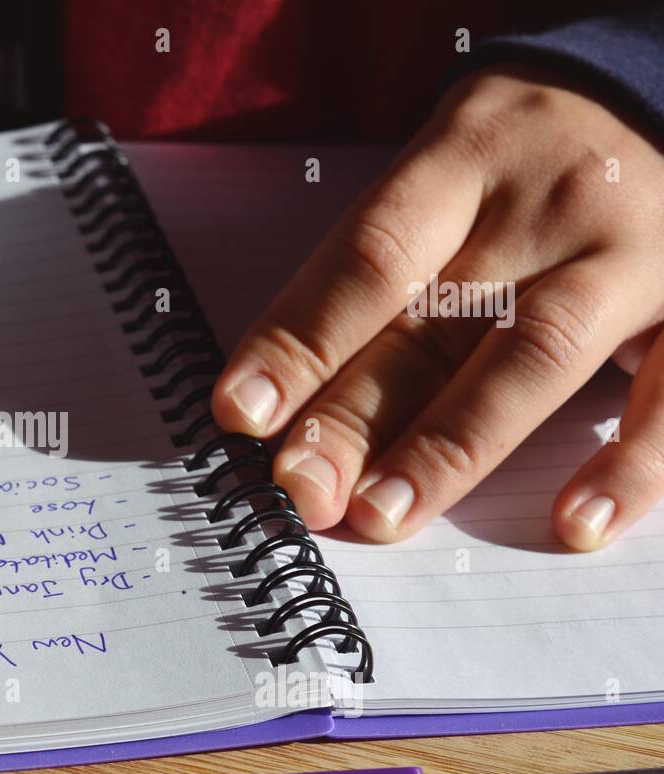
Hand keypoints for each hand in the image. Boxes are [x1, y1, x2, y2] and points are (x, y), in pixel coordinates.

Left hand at [211, 66, 663, 550]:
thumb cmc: (523, 158)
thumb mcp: (446, 171)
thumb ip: (383, 270)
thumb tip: (291, 395)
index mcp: (462, 160)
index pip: (368, 258)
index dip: (301, 338)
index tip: (240, 413)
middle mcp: (544, 204)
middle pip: (434, 319)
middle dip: (355, 414)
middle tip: (298, 489)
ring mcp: (630, 253)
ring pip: (532, 356)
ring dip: (451, 446)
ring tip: (382, 516)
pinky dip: (628, 463)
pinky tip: (576, 523)